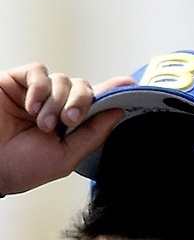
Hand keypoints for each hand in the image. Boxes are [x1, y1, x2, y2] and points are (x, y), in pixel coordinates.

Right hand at [0, 64, 131, 195]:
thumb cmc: (23, 166)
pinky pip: (39, 72)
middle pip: (83, 87)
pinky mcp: (17, 81)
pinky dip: (39, 88)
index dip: (113, 91)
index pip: (96, 103)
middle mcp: (57, 105)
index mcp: (71, 124)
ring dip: (56, 102)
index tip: (130, 85)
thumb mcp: (65, 157)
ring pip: (62, 80)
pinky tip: (31, 107)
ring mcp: (38, 92)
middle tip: (69, 120)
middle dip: (81, 102)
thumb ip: (92, 135)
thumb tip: (117, 113)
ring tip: (43, 124)